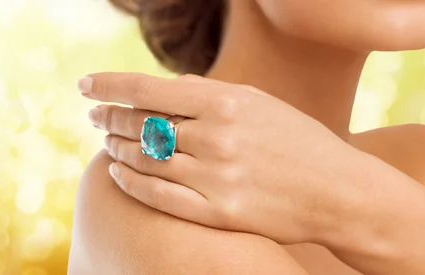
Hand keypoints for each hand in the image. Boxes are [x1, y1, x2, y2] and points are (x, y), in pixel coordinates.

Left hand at [80, 72, 363, 243]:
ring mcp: (215, 178)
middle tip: (94, 116)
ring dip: (117, 149)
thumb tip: (167, 87)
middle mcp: (216, 137)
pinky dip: (131, 182)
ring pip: (145, 160)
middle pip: (141, 124)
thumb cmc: (298, 141)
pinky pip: (158, 196)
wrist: (338, 192)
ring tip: (106, 142)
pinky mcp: (218, 212)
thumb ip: (210, 93)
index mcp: (226, 102)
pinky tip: (117, 173)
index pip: (148, 89)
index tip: (86, 85)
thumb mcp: (259, 103)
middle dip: (108, 117)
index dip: (110, 85)